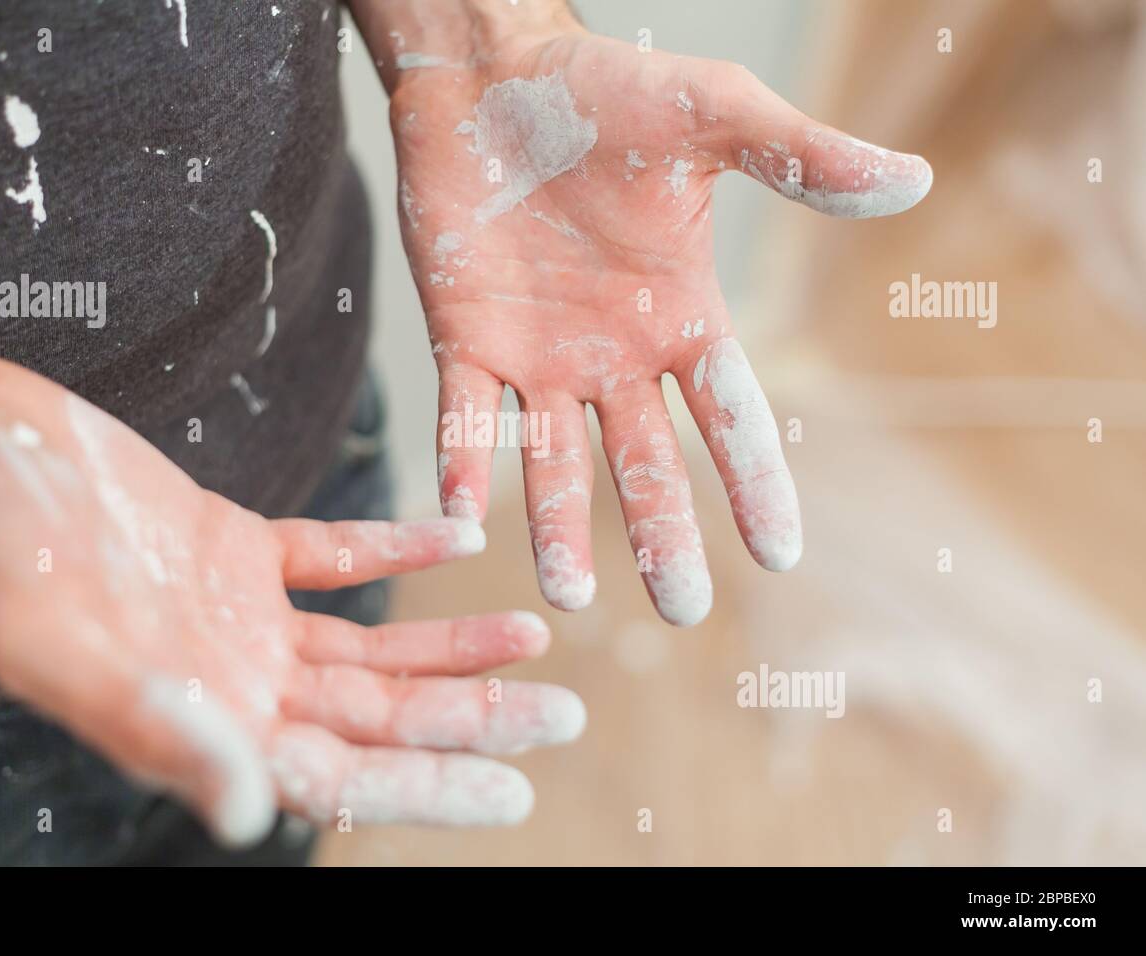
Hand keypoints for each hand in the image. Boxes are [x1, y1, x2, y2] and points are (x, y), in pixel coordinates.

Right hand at [0, 345, 583, 842]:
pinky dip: (395, 551)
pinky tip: (457, 542)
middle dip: (472, 717)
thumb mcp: (62, 646)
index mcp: (200, 722)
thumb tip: (252, 814)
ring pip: (370, 649)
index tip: (514, 788)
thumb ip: (157, 730)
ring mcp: (238, 616)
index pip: (339, 778)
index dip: (428, 788)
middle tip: (566, 713)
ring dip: (450, 645)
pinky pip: (334, 557)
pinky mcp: (235, 546)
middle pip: (377, 718)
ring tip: (535, 633)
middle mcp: (232, 681)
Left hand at [389, 24, 931, 624]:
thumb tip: (913, 181)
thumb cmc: (607, 89)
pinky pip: (464, 417)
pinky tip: (459, 518)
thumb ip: (801, 157)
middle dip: (660, 534)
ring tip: (569, 597)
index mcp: (681, 315)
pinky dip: (463, 465)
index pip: (731, 416)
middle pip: (644, 462)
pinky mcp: (465, 338)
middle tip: (680, 608)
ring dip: (558, 526)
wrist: (494, 74)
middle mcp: (612, 354)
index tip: (783, 555)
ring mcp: (537, 354)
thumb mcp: (713, 117)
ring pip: (553, 461)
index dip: (756, 483)